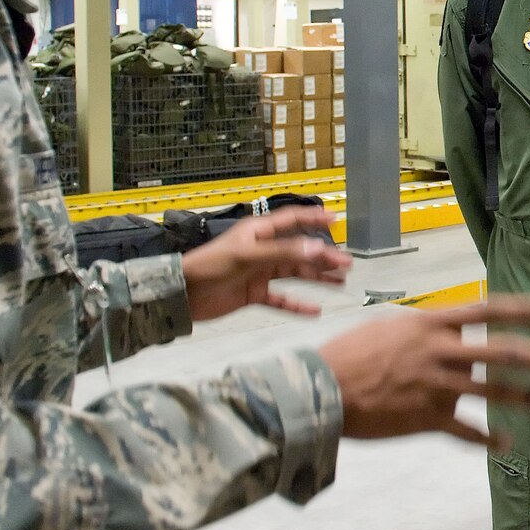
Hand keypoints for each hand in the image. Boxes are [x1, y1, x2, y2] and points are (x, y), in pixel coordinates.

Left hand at [181, 206, 351, 321]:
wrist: (183, 295)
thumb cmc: (210, 266)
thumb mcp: (247, 256)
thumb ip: (282, 253)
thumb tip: (315, 249)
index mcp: (259, 233)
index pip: (291, 221)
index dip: (313, 219)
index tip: (335, 219)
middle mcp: (262, 250)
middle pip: (299, 251)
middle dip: (323, 257)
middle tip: (346, 263)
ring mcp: (259, 273)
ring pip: (294, 274)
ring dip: (316, 278)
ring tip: (340, 282)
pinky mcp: (254, 294)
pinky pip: (281, 299)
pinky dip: (297, 305)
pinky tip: (315, 311)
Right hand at [319, 295, 529, 449]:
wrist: (322, 390)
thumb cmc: (350, 354)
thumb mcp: (390, 327)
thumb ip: (425, 329)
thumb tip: (452, 329)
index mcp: (430, 324)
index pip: (486, 311)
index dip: (520, 312)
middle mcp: (440, 352)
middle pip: (500, 352)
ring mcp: (436, 386)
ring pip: (492, 392)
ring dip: (526, 397)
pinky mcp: (427, 418)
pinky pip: (466, 431)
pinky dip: (487, 439)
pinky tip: (506, 444)